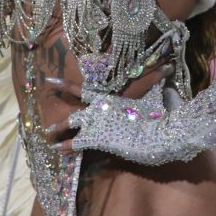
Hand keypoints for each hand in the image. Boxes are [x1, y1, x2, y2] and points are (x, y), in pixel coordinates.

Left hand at [44, 60, 173, 146]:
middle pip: (73, 108)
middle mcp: (98, 107)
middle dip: (60, 111)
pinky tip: (57, 149)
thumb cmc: (156, 115)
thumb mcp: (155, 97)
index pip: (83, 89)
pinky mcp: (95, 138)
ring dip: (58, 129)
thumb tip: (169, 66)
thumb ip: (157, 83)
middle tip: (46, 110)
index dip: (65, 84)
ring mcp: (95, 122)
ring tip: (47, 133)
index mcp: (109, 98)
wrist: (155, 133)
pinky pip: (75, 142)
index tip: (49, 80)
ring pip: (71, 124)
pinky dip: (65, 146)